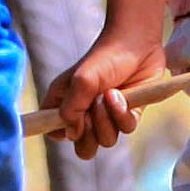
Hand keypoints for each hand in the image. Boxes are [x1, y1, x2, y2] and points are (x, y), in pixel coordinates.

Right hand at [49, 28, 173, 156]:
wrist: (137, 43)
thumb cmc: (104, 57)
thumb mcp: (82, 80)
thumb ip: (71, 110)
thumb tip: (72, 134)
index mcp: (64, 103)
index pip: (52, 130)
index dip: (60, 132)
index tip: (69, 121)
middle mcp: (85, 113)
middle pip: (82, 147)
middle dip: (88, 136)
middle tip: (90, 114)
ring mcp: (108, 116)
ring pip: (106, 141)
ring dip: (107, 120)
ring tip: (109, 95)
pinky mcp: (129, 114)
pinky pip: (126, 129)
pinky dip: (123, 114)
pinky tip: (122, 94)